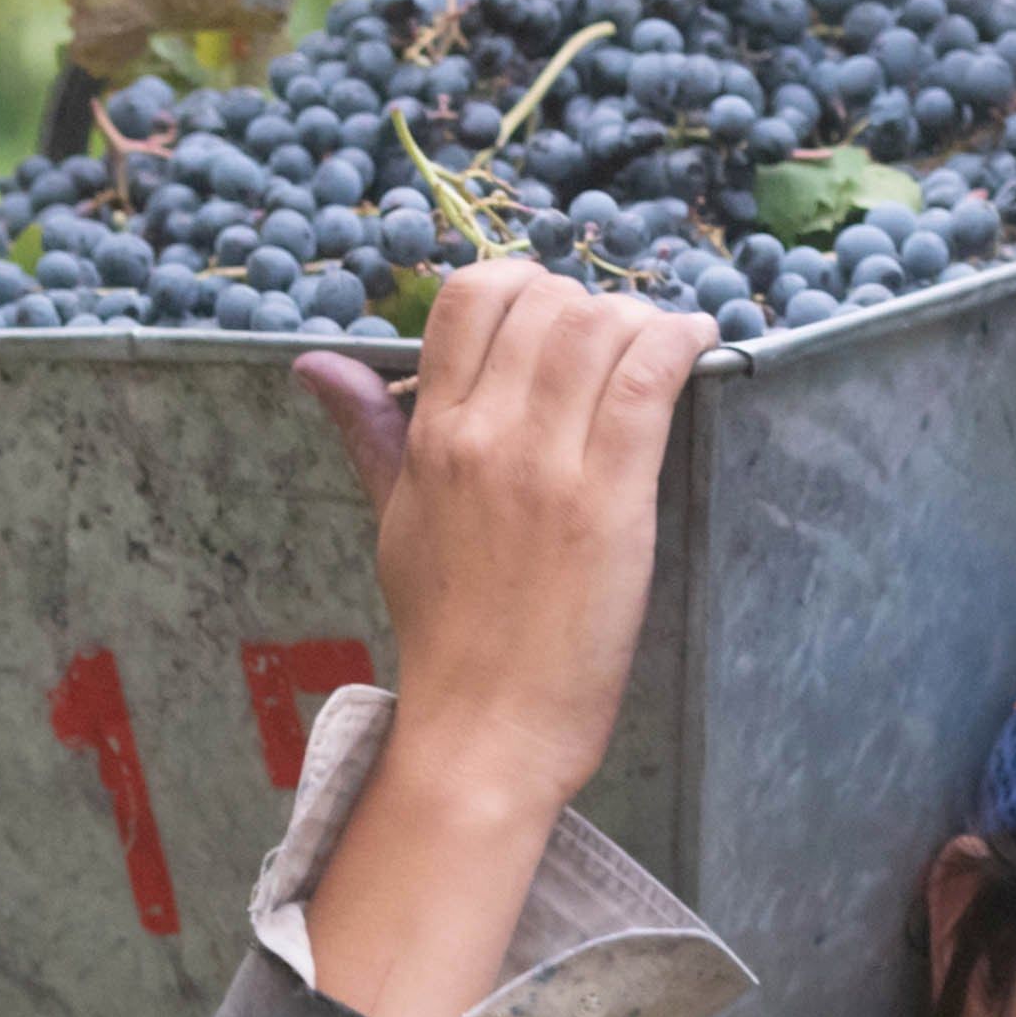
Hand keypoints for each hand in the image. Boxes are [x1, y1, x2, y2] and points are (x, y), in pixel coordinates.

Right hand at [288, 269, 714, 1016]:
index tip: (555, 315)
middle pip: (544, 304)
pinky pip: (647, 379)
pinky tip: (700, 343)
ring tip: (662, 345)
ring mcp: (544, 465)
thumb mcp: (395, 520)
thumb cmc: (447, 637)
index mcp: (431, 437)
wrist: (484, 730)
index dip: (523, 286)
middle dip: (589, 304)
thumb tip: (316, 363)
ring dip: (640, 319)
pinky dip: (680, 342)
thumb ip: (368, 433)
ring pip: (598, 329)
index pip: (469, 300)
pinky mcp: (609, 500)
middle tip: (616, 341)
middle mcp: (482, 436)